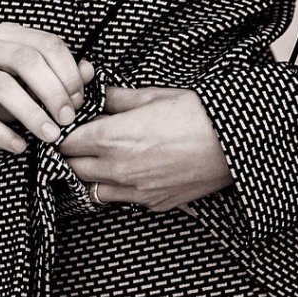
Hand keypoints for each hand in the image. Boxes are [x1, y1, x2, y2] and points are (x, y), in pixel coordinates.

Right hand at [0, 21, 95, 153]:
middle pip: (27, 60)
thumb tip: (89, 71)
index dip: (68, 72)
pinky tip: (20, 145)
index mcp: (7, 34)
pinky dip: (2, 133)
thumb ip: (56, 73)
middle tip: (68, 119)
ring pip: (3, 86)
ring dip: (33, 113)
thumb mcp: (23, 78)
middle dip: (54, 92)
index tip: (78, 100)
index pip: (47, 44)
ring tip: (50, 135)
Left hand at [56, 85, 233, 211]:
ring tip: (105, 157)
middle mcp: (118, 169)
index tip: (71, 124)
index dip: (66, 132)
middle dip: (74, 154)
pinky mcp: (154, 203)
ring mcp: (136, 192)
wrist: (231, 143)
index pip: (68, 142)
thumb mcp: (152, 95)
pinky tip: (131, 171)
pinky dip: (118, 188)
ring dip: (93, 174)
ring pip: (94, 190)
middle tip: (83, 138)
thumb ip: (118, 98)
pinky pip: (123, 200)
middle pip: (75, 168)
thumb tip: (100, 93)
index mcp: (112, 138)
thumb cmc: (194, 114)